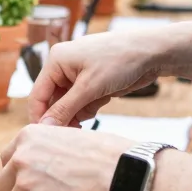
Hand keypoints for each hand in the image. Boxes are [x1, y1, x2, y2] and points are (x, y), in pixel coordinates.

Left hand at [0, 124, 132, 190]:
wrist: (123, 171)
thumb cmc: (105, 154)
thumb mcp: (66, 137)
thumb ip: (44, 151)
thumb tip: (36, 167)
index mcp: (27, 136)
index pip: (7, 159)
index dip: (18, 172)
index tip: (28, 179)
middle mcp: (21, 158)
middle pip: (3, 184)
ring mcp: (26, 183)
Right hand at [27, 30, 164, 126]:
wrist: (153, 52)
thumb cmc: (120, 60)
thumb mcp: (90, 88)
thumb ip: (65, 109)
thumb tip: (44, 127)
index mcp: (56, 61)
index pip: (38, 95)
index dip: (41, 116)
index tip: (46, 138)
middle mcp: (64, 67)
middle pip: (54, 101)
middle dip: (65, 115)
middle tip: (75, 130)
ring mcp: (79, 75)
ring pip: (69, 104)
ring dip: (80, 112)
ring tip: (96, 105)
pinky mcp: (93, 82)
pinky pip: (83, 102)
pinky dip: (91, 107)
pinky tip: (103, 100)